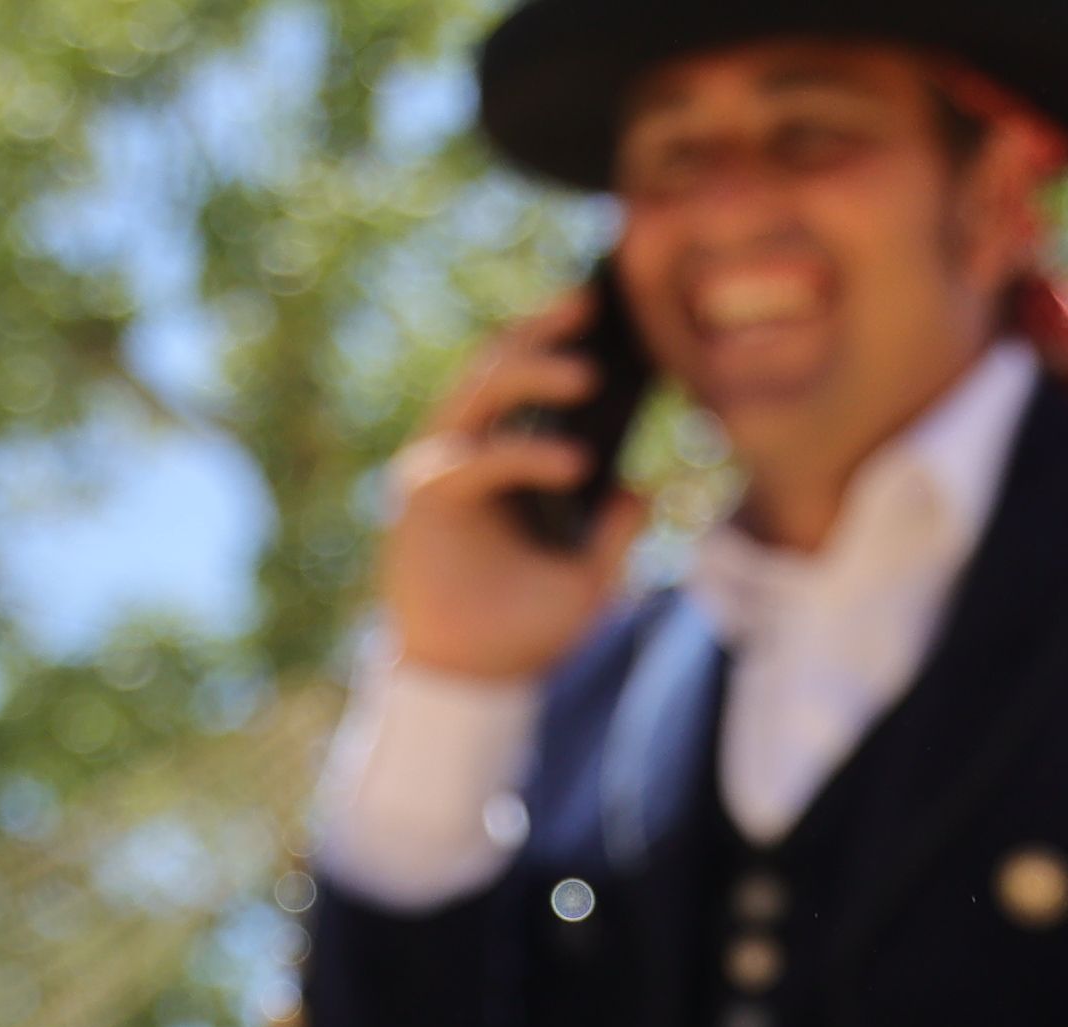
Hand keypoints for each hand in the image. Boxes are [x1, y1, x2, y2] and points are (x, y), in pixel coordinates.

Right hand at [377, 289, 647, 682]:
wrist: (475, 682)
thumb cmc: (525, 630)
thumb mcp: (591, 580)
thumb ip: (616, 532)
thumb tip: (644, 487)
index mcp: (507, 459)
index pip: (530, 380)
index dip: (559, 338)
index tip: (606, 306)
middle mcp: (470, 451)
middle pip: (499, 364)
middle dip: (542, 329)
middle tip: (590, 303)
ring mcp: (443, 468)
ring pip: (479, 393)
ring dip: (531, 372)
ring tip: (589, 373)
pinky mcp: (423, 498)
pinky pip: (474, 460)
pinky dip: (522, 456)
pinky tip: (574, 463)